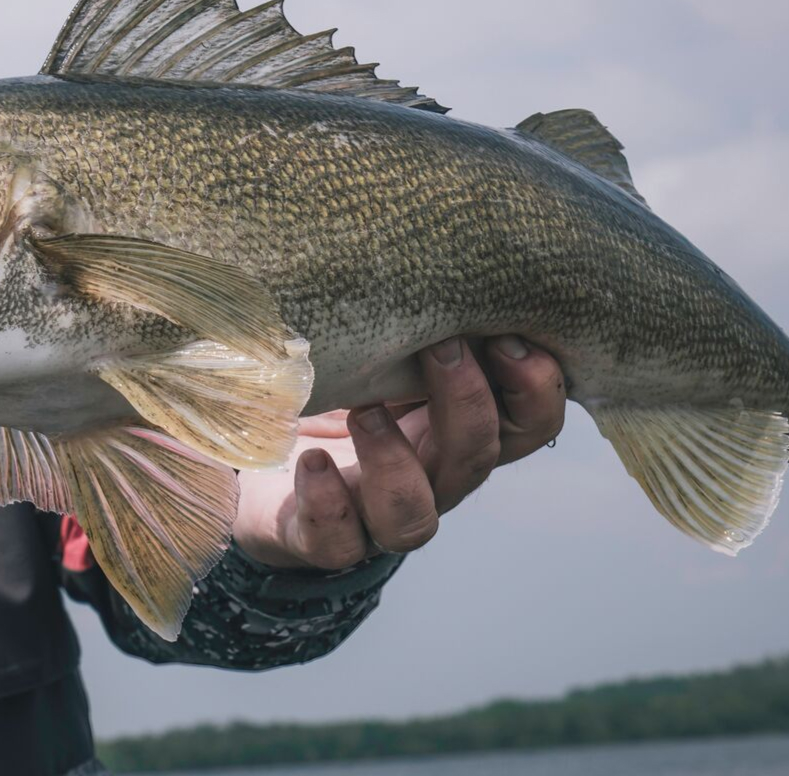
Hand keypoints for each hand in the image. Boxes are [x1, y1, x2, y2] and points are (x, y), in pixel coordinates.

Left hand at [231, 335, 564, 569]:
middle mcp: (425, 477)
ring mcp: (371, 515)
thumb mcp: (374, 348)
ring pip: (415, 517)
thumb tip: (445, 247)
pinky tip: (310, 463)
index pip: (525, 425)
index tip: (509, 337)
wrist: (253, 462)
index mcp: (450, 429)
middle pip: (477, 459)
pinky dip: (327, 501)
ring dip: (398, 462)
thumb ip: (414, 321)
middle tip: (442, 348)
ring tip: (364, 413)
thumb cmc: (326, 389)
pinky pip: (336, 540)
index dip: (534, 390)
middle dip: (469, 403)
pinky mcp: (316, 537)